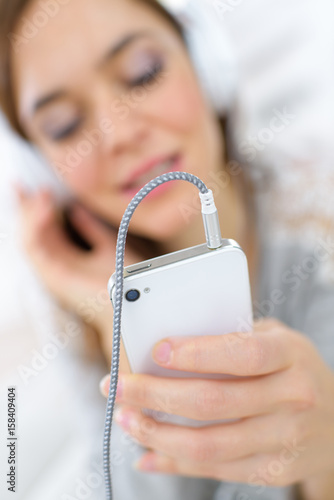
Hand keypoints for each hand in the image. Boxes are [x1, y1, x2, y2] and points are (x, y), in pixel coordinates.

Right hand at [14, 185, 140, 335]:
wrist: (132, 300)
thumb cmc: (123, 280)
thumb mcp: (107, 245)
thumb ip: (91, 230)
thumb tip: (77, 209)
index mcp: (68, 258)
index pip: (46, 230)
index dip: (40, 208)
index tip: (39, 187)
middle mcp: (57, 265)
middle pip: (33, 233)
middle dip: (26, 208)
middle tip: (20, 184)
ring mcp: (53, 272)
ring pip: (29, 239)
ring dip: (30, 215)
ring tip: (38, 194)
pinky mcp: (53, 277)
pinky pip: (34, 249)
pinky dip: (35, 229)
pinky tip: (43, 211)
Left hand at [100, 318, 333, 490]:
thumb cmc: (291, 368)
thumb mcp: (272, 338)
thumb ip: (228, 337)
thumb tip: (166, 350)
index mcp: (290, 356)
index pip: (240, 354)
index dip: (195, 353)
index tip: (155, 351)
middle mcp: (292, 399)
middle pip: (212, 402)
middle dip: (155, 395)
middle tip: (117, 388)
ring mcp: (284, 441)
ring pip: (207, 444)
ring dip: (156, 433)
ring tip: (125, 418)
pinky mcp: (272, 471)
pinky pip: (214, 470)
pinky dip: (173, 462)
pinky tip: (147, 450)